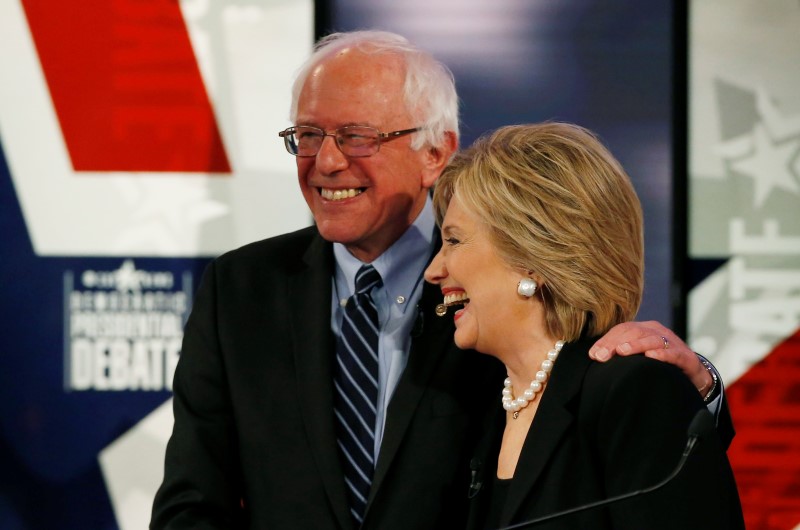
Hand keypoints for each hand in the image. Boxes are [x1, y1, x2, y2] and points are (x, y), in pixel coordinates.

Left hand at [588, 321, 712, 394]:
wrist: (692, 375)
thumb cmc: (659, 364)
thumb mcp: (638, 357)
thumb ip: (620, 354)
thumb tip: (594, 356)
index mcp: (644, 329)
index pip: (622, 330)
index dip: (607, 341)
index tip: (593, 355)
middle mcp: (657, 332)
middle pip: (634, 332)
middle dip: (616, 343)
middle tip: (602, 356)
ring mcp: (672, 342)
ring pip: (652, 339)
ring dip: (636, 345)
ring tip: (622, 351)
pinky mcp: (685, 356)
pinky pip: (672, 353)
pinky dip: (661, 354)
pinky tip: (651, 357)